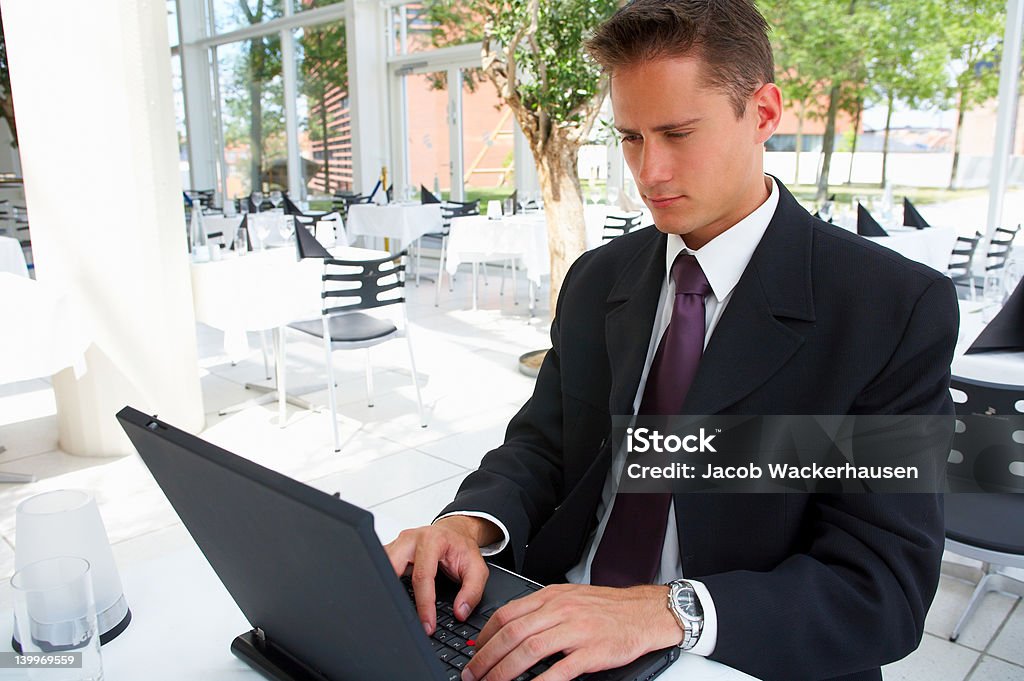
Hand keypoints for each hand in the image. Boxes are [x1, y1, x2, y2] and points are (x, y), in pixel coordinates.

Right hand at [384, 516, 498, 634]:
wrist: (454, 532)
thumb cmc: (462, 549)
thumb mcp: (477, 569)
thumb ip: (472, 591)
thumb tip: (460, 612)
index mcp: (432, 541)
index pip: (422, 576)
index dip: (424, 604)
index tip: (427, 625)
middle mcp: (411, 539)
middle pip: (392, 566)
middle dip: (393, 592)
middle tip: (402, 618)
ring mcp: (398, 543)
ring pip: (383, 565)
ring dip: (386, 586)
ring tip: (395, 609)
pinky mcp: (392, 550)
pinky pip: (383, 566)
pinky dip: (385, 581)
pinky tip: (391, 597)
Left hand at [462, 583, 681, 680]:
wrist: (643, 612)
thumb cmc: (607, 608)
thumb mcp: (569, 598)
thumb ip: (541, 610)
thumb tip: (511, 628)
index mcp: (551, 597)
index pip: (507, 614)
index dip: (484, 635)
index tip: (473, 651)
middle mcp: (559, 611)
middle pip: (512, 634)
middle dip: (486, 657)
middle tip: (472, 674)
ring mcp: (575, 631)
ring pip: (528, 651)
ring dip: (504, 671)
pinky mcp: (590, 652)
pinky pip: (558, 670)